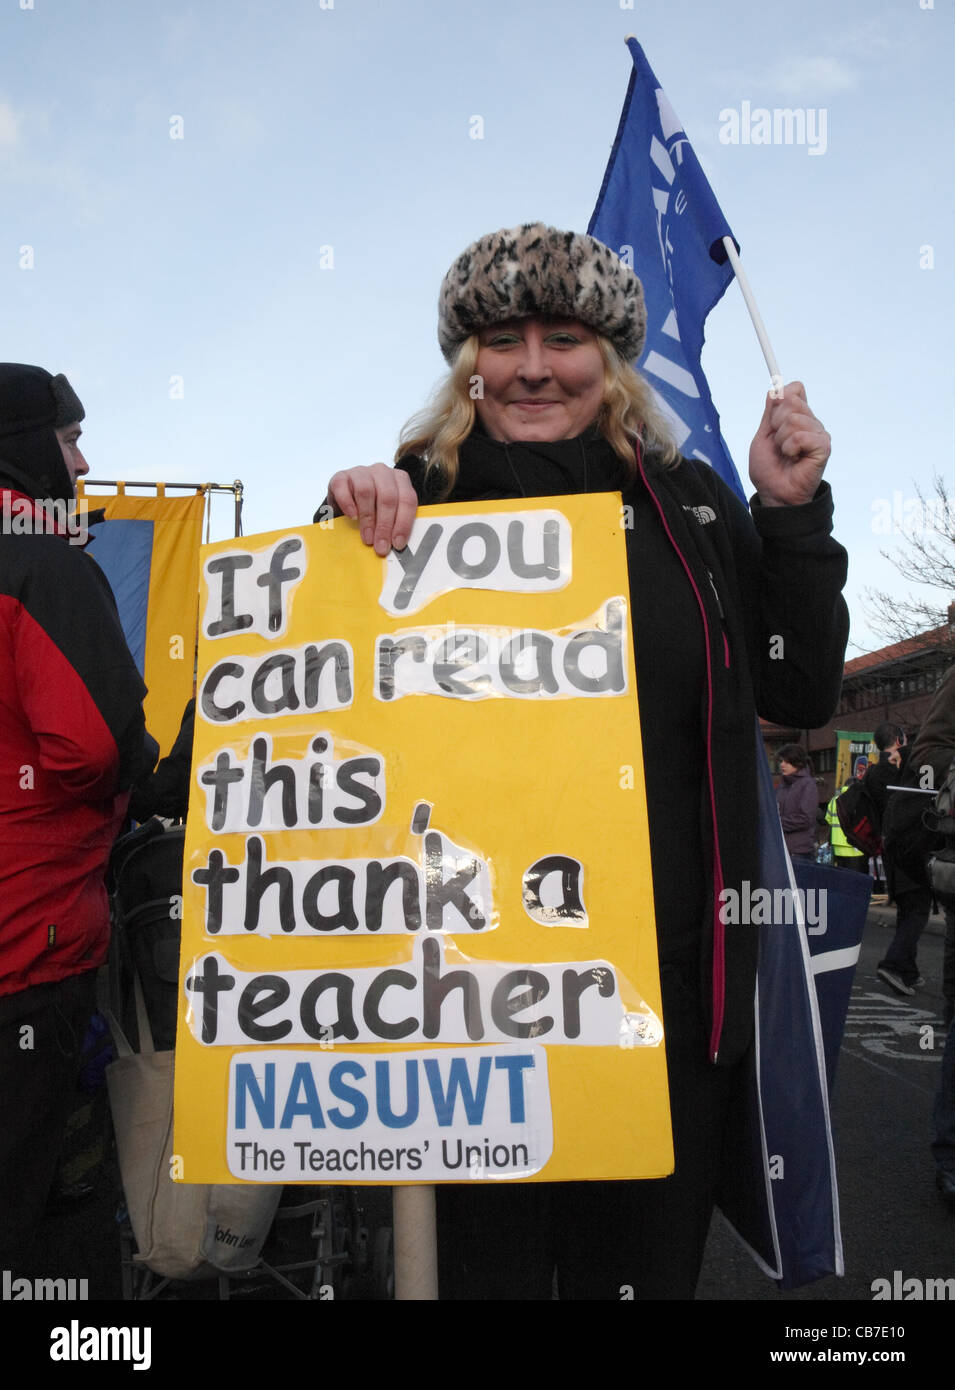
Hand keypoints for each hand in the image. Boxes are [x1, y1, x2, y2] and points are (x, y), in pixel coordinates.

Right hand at [325, 463, 418, 554]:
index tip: (398, 544)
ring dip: (368, 518)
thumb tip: (397, 546)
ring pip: (366, 491)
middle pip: (388, 497)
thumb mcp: (387, 513)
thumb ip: (395, 524)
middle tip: (381, 546)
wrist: (347, 497)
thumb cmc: (373, 508)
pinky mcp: (341, 477)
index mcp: (400, 479)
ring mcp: (361, 472)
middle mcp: (382, 472)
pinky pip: (343, 487)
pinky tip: (352, 517)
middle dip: (385, 526)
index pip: (407, 500)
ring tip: (367, 537)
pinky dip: (348, 504)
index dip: (403, 523)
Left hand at [749, 381, 830, 507]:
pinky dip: (790, 448)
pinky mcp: (824, 446)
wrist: (774, 494)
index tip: (773, 421)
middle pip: (792, 401)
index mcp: (798, 418)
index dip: (780, 401)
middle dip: (775, 424)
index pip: (795, 389)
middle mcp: (812, 423)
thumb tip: (775, 389)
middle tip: (778, 444)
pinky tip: (794, 458)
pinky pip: (801, 436)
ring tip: (786, 454)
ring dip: (781, 440)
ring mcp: (819, 433)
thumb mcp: (763, 435)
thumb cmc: (769, 469)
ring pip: (793, 419)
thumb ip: (770, 412)